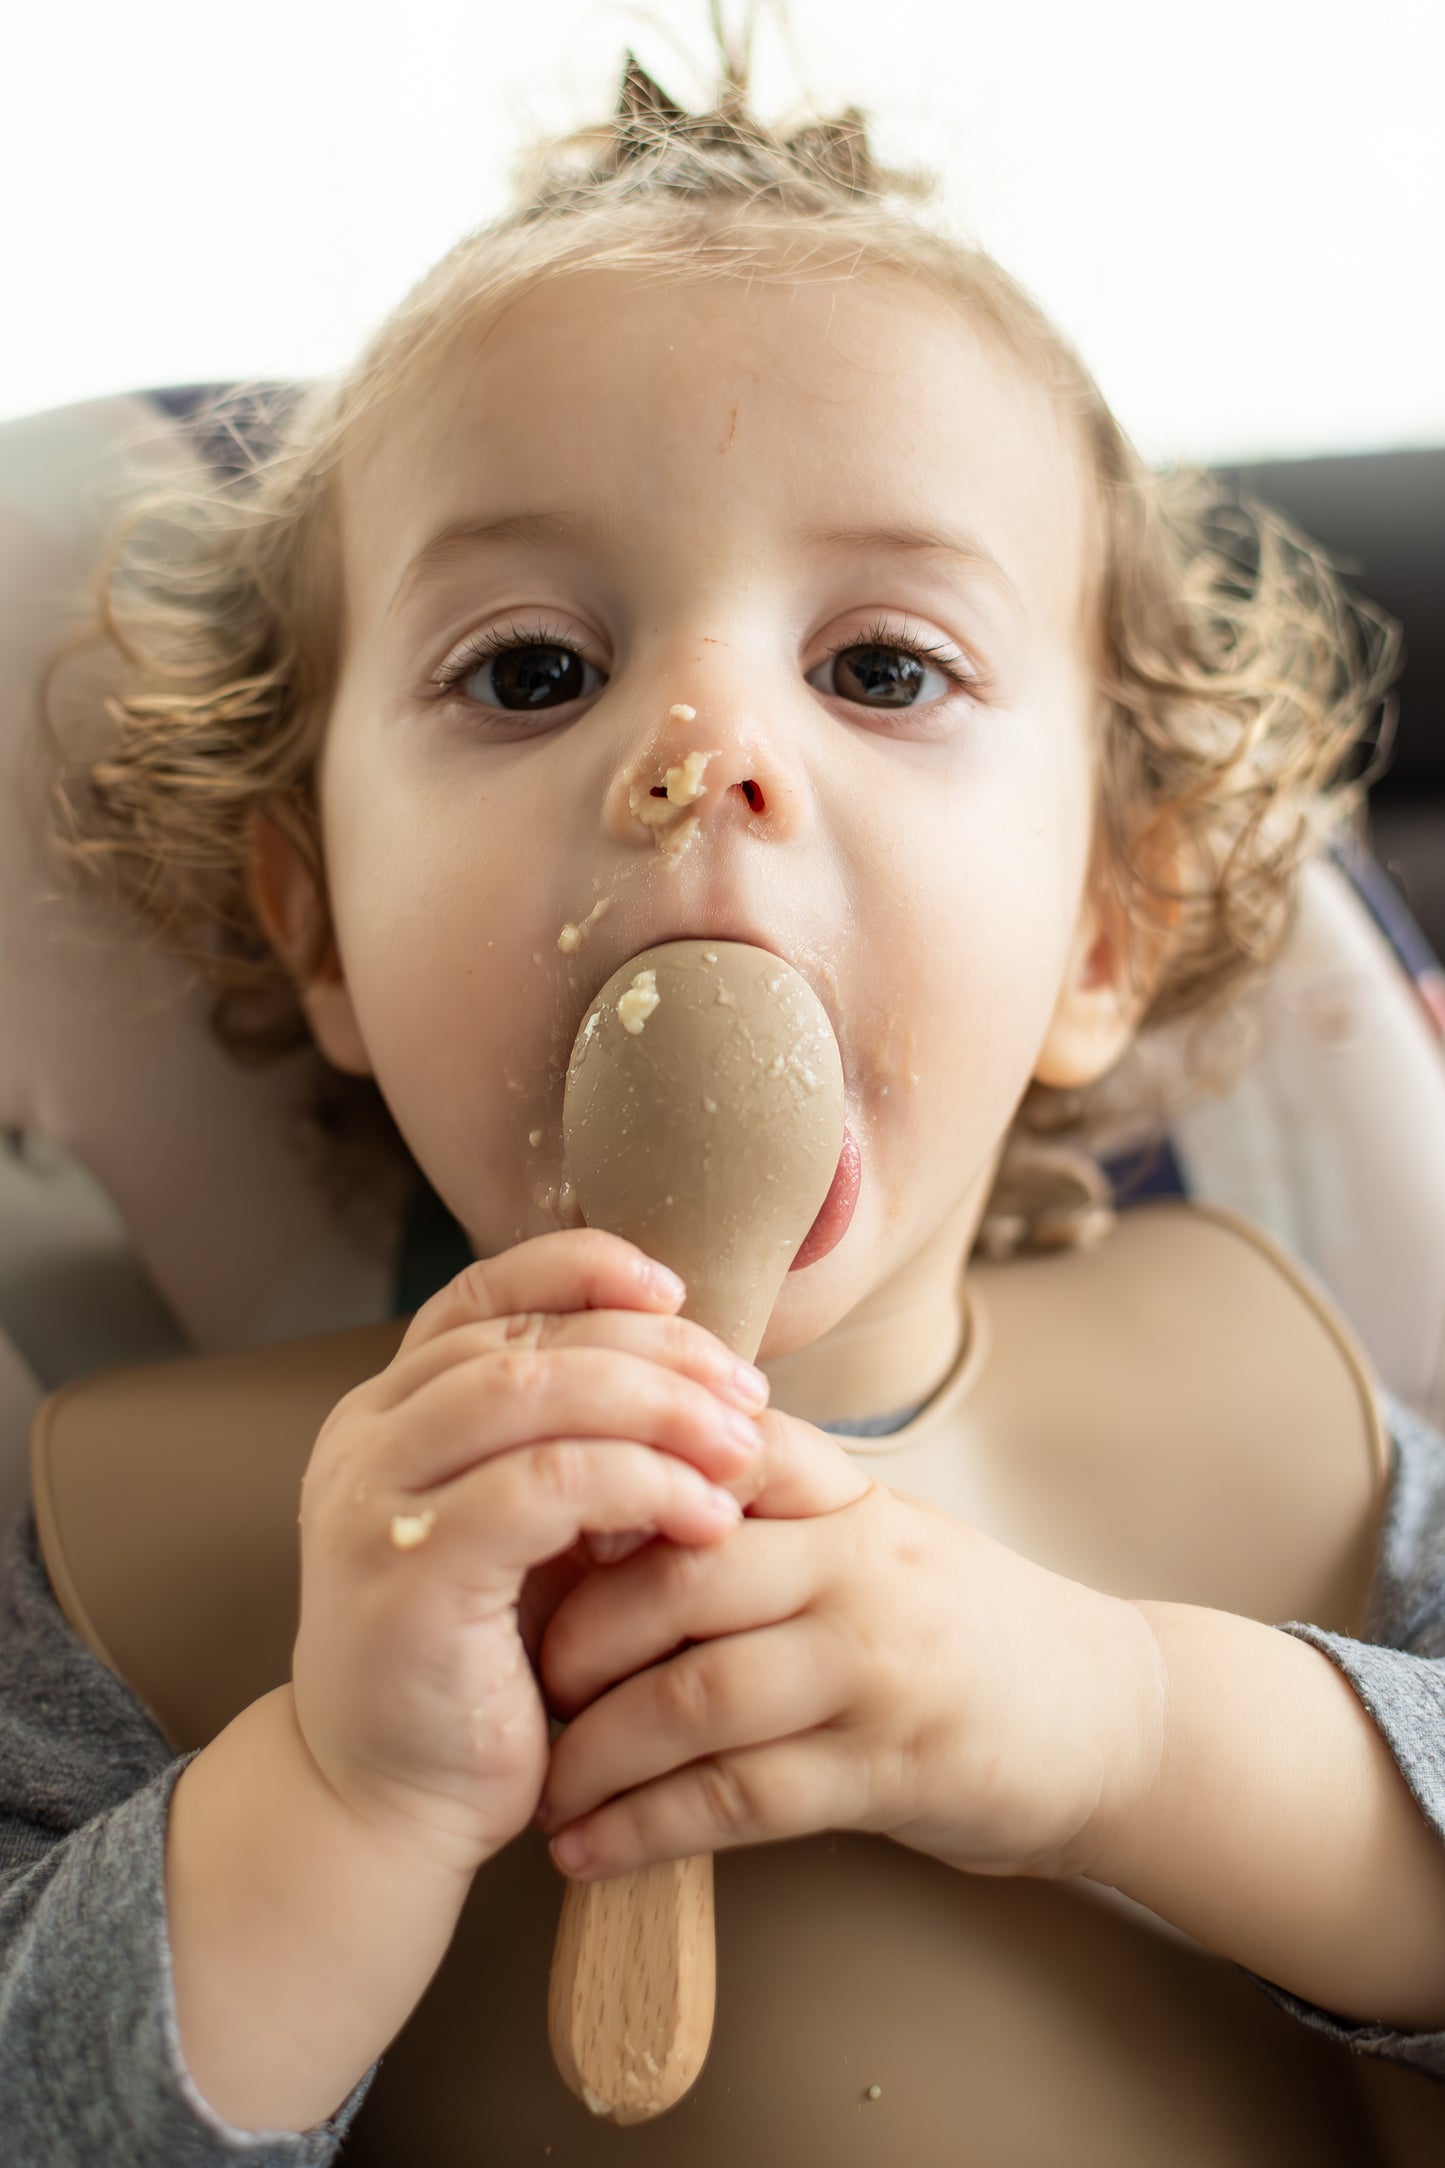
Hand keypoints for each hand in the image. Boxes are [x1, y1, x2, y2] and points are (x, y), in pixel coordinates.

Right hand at [289, 1229, 771, 1877]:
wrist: (384, 1810)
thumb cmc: (478, 1668)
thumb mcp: (523, 1535)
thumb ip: (571, 1448)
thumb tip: (703, 1378)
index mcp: (389, 1413)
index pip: (481, 1293)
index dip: (582, 1270)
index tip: (677, 1291)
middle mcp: (366, 1441)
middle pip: (524, 1337)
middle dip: (652, 1350)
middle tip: (745, 1391)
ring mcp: (375, 1504)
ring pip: (533, 1394)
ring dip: (659, 1407)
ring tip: (742, 1446)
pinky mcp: (410, 1577)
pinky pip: (548, 1487)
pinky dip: (644, 1485)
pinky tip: (709, 1519)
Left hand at [535, 1409, 1166, 1882]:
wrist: (1107, 1716)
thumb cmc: (958, 1622)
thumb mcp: (875, 1533)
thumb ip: (765, 1514)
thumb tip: (602, 1515)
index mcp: (846, 1494)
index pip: (713, 1446)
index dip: (611, 1476)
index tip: (531, 1522)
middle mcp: (861, 1562)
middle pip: (683, 1572)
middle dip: (577, 1632)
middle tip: (511, 1674)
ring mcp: (879, 1664)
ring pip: (699, 1692)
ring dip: (596, 1748)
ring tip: (540, 1784)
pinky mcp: (891, 1767)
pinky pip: (743, 1798)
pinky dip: (650, 1829)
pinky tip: (591, 1851)